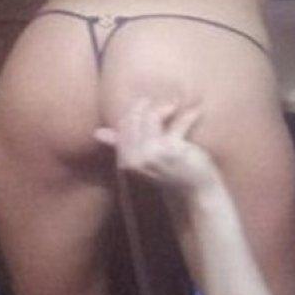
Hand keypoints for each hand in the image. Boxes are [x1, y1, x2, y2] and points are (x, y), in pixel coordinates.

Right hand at [94, 99, 217, 192]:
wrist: (193, 191)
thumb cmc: (169, 172)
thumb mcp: (144, 159)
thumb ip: (121, 144)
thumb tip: (98, 133)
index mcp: (126, 160)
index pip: (123, 125)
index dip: (135, 111)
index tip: (147, 103)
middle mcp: (135, 158)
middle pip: (135, 119)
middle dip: (147, 107)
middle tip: (166, 105)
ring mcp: (153, 154)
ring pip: (152, 118)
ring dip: (165, 109)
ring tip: (175, 107)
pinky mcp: (172, 150)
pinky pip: (177, 124)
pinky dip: (188, 117)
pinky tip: (196, 112)